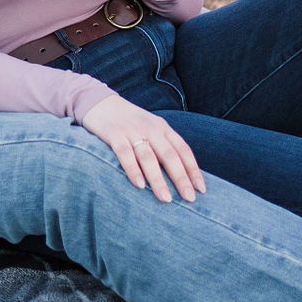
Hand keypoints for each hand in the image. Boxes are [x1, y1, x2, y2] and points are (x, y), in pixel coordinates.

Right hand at [80, 94, 206, 201]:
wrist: (100, 103)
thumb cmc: (129, 122)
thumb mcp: (150, 128)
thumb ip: (163, 145)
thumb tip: (180, 175)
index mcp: (162, 127)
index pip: (183, 150)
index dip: (193, 170)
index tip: (201, 189)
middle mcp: (150, 128)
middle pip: (169, 155)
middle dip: (181, 178)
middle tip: (189, 199)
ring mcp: (132, 130)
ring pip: (149, 158)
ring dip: (158, 180)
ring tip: (166, 199)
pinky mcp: (114, 134)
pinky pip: (125, 154)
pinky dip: (133, 170)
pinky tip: (140, 185)